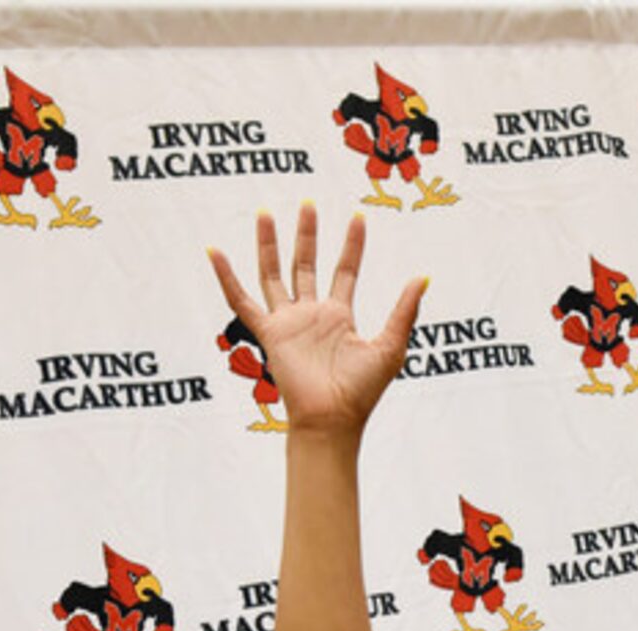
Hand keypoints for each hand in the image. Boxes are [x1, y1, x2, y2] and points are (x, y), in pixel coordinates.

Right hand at [208, 205, 425, 436]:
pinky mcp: (269, 333)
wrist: (332, 419)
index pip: (345, 271)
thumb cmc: (361, 392)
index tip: (359, 216)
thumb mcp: (390, 346)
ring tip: (265, 213)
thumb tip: (422, 277)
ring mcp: (288, 322)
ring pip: (273, 273)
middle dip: (308, 234)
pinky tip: (214, 252)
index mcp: (339, 317)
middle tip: (307, 203)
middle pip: (306, 264)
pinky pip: (240, 301)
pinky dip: (226, 277)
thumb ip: (403, 310)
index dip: (352, 245)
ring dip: (269, 244)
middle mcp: (312, 315)